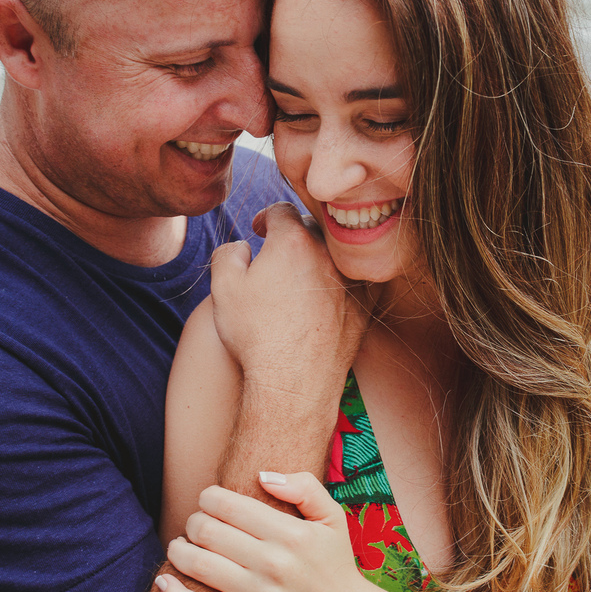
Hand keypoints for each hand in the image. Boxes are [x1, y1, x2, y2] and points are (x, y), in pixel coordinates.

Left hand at [157, 474, 373, 591]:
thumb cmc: (338, 567)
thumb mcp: (334, 519)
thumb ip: (305, 488)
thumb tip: (262, 475)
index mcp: (291, 533)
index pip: (228, 504)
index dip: (208, 498)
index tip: (209, 502)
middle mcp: (274, 563)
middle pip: (207, 531)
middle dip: (193, 523)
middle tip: (196, 526)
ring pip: (198, 565)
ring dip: (178, 551)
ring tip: (179, 548)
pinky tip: (164, 582)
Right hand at [210, 203, 372, 411]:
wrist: (294, 381)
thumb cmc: (256, 336)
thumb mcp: (223, 288)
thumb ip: (228, 253)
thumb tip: (242, 246)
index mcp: (293, 240)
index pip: (281, 210)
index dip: (266, 218)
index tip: (260, 233)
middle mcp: (328, 253)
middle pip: (313, 226)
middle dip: (295, 234)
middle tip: (280, 254)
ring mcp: (352, 278)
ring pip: (337, 252)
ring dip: (321, 255)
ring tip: (304, 274)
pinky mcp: (367, 303)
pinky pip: (358, 278)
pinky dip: (345, 278)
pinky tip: (330, 293)